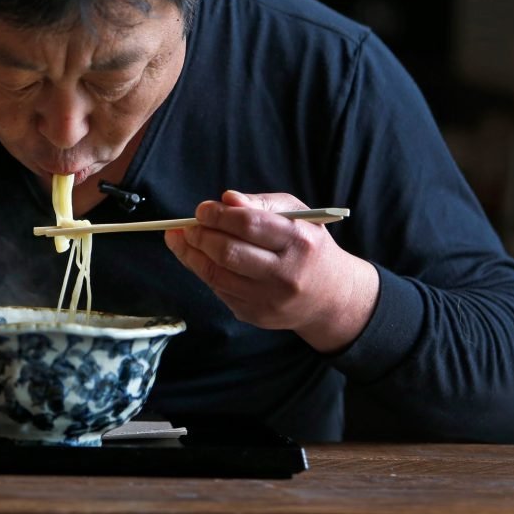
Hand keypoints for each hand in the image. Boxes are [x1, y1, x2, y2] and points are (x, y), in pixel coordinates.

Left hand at [164, 190, 377, 352]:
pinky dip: (205, 272)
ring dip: (192, 255)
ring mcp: (270, 299)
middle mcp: (286, 273)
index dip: (218, 215)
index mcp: (299, 241)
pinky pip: (220, 291)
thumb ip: (260, 204)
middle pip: (228, 252)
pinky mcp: (257, 315)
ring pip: (217, 275)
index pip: (249, 224)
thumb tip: (227, 199)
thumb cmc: (308, 246)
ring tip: (183, 240)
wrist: (330, 296)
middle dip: (200, 236)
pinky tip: (200, 259)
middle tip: (188, 226)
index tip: (202, 210)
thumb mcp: (296, 216)